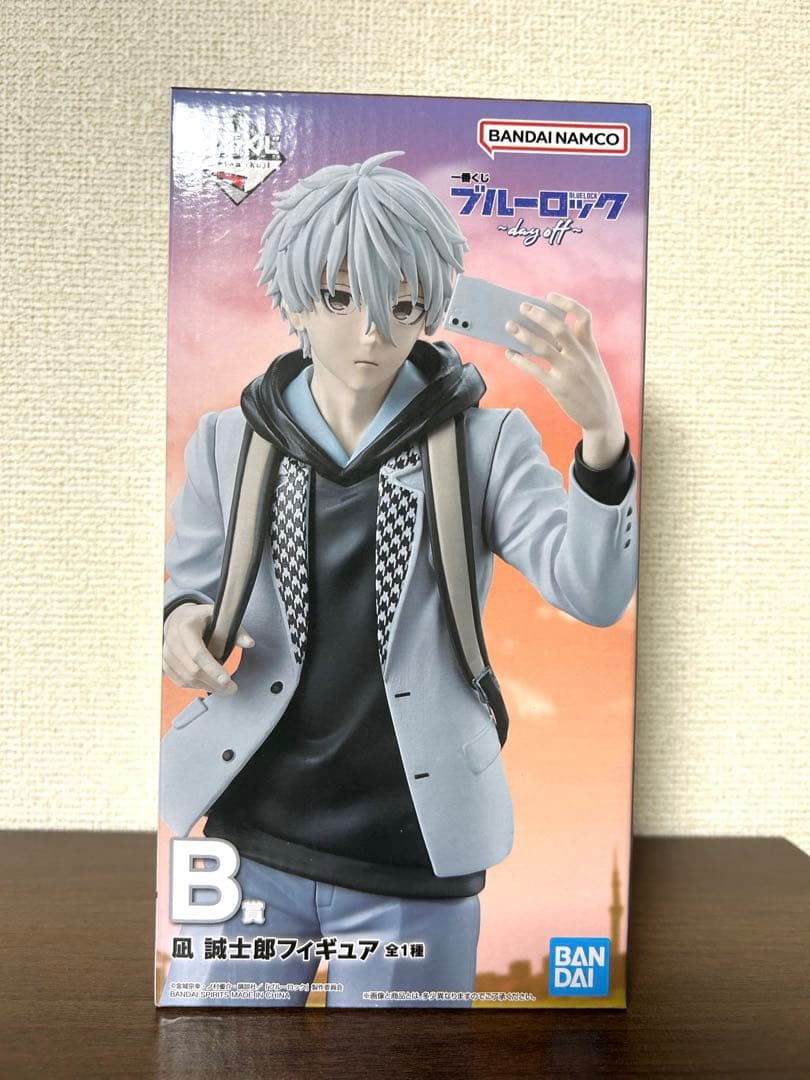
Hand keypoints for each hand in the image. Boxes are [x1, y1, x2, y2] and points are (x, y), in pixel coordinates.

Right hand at [162, 602, 253, 694]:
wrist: (178, 617)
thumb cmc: (201, 617)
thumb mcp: (219, 616)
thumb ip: (235, 631)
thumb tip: (250, 643)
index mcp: (185, 627)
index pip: (198, 654)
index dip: (213, 669)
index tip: (227, 681)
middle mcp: (171, 641)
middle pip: (193, 670)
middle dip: (214, 682)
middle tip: (232, 688)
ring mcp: (165, 653)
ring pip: (186, 679)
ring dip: (207, 686)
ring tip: (223, 688)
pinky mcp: (164, 664)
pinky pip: (180, 681)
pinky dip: (196, 686)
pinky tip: (209, 685)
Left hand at [505, 293, 624, 468]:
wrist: (602, 415)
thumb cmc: (592, 385)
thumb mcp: (591, 362)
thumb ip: (574, 347)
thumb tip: (543, 332)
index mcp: (590, 346)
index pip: (583, 316)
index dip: (566, 303)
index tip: (549, 296)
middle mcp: (580, 356)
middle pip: (558, 328)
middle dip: (538, 315)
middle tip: (522, 308)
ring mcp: (569, 371)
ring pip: (542, 347)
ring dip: (523, 334)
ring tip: (509, 326)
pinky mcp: (557, 387)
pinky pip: (534, 369)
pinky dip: (519, 360)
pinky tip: (510, 353)